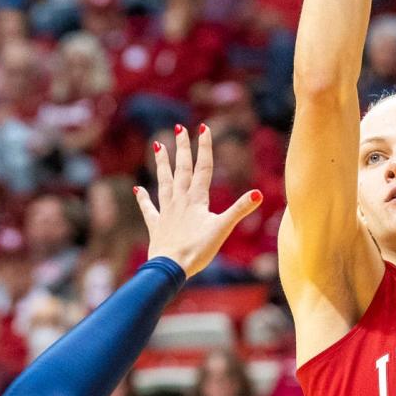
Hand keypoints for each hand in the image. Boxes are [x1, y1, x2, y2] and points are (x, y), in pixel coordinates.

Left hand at [135, 124, 260, 278]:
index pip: (202, 168)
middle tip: (179, 128)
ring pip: (164, 182)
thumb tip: (258, 193)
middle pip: (182, 169)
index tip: (204, 128)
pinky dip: (143, 198)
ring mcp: (166, 212)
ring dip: (162, 164)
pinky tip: (137, 189)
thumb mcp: (223, 229)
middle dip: (182, 148)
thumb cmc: (198, 249)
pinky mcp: (156, 225)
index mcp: (197, 199)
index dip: (204, 147)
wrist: (170, 267)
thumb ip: (239, 209)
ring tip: (157, 146)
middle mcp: (180, 200)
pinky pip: (148, 209)